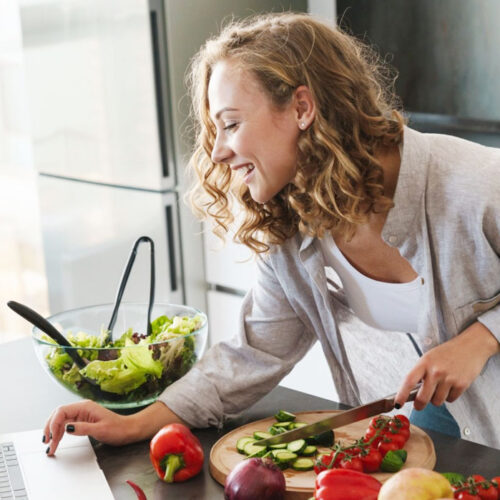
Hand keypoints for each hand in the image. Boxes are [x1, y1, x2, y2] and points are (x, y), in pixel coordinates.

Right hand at [44, 399, 184, 455]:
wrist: (128, 430)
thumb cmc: (118, 428)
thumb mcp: (100, 429)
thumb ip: (83, 428)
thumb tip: (67, 428)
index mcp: (85, 406)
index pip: (62, 411)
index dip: (53, 423)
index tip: (52, 437)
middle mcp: (81, 408)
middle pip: (58, 415)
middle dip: (50, 428)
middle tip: (47, 443)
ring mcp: (81, 414)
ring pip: (61, 421)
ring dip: (53, 432)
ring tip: (50, 446)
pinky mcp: (82, 421)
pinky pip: (66, 425)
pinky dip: (60, 433)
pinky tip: (57, 441)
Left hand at [395, 322, 499, 409]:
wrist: (470, 346)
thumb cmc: (447, 352)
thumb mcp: (429, 358)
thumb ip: (421, 373)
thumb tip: (411, 392)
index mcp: (424, 362)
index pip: (409, 381)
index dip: (401, 394)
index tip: (397, 404)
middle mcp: (435, 371)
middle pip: (423, 397)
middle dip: (419, 405)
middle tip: (419, 405)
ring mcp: (449, 378)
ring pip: (437, 401)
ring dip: (436, 399)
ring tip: (440, 388)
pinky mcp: (461, 384)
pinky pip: (450, 400)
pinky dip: (449, 397)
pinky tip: (451, 386)